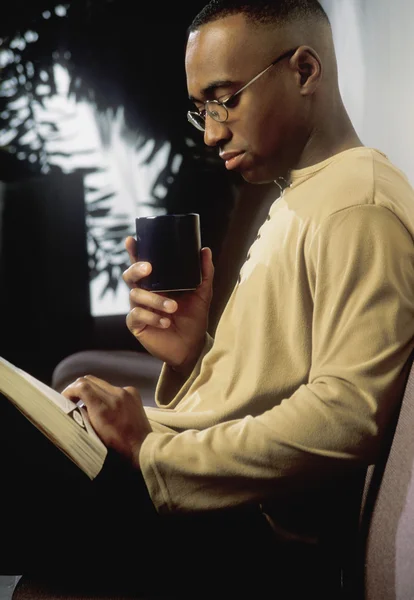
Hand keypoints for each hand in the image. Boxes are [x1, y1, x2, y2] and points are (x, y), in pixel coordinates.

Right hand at [62, 375, 150, 468]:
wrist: (142, 447)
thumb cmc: (116, 447)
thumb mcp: (93, 434)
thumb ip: (83, 416)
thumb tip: (74, 405)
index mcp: (103, 408)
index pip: (81, 386)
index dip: (69, 390)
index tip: (65, 399)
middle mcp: (115, 395)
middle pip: (89, 380)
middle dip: (78, 388)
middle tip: (73, 400)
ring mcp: (126, 392)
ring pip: (100, 383)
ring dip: (92, 391)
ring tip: (88, 405)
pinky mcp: (133, 392)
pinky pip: (113, 387)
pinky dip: (105, 394)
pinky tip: (106, 406)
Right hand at [123, 237, 213, 373]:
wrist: (192, 346)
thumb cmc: (194, 319)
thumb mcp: (203, 294)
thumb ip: (204, 273)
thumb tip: (205, 250)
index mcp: (157, 282)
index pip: (142, 264)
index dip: (134, 251)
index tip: (131, 240)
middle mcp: (145, 292)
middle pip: (130, 275)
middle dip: (136, 269)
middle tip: (149, 268)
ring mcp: (139, 308)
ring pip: (136, 295)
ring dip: (155, 300)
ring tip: (173, 307)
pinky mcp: (137, 324)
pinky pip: (136, 315)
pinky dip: (151, 316)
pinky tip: (165, 322)